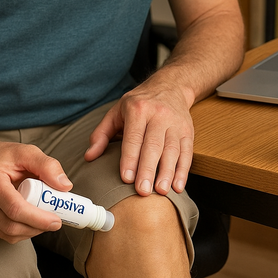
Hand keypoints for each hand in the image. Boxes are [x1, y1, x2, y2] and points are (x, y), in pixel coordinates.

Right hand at [0, 137, 72, 243]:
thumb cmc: (0, 157)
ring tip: (41, 219)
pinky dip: (17, 231)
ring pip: (7, 234)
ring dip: (29, 231)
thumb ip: (47, 166)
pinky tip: (25, 219)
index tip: (56, 220)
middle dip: (37, 227)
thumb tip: (65, 186)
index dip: (38, 219)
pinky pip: (0, 234)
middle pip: (12, 226)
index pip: (15, 209)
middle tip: (54, 221)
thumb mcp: (25, 152)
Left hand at [85, 81, 194, 196]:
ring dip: (167, 172)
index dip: (130, 158)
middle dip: (147, 169)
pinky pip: (187, 152)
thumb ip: (101, 134)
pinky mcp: (188, 131)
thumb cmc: (139, 103)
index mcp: (138, 109)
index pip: (134, 137)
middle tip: (142, 191)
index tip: (126, 178)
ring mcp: (176, 123)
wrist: (170, 86)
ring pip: (172, 150)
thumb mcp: (117, 112)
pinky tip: (177, 186)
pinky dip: (183, 171)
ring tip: (160, 191)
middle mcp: (159, 115)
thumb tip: (89, 156)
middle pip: (153, 145)